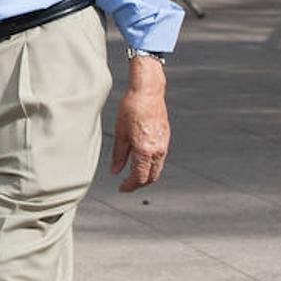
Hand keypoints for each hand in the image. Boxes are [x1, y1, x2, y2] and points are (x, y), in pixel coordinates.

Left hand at [110, 58, 169, 191]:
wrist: (148, 92)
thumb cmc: (131, 109)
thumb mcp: (120, 133)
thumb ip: (118, 155)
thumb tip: (115, 171)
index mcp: (145, 151)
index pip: (139, 177)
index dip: (129, 186)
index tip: (121, 189)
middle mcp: (158, 151)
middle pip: (151, 177)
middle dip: (139, 184)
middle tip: (126, 185)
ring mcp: (164, 145)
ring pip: (157, 169)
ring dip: (146, 175)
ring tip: (132, 175)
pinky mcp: (166, 138)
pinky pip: (160, 158)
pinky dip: (151, 165)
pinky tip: (141, 161)